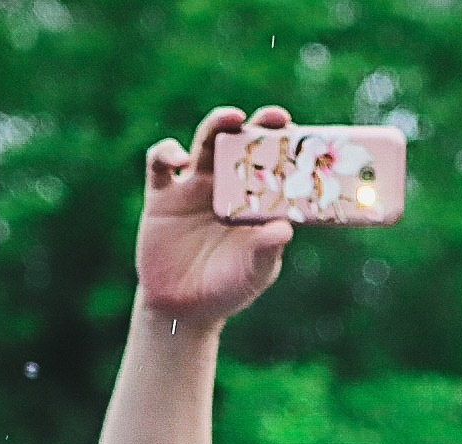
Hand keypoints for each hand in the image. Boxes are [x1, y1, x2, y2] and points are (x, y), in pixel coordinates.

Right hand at [137, 105, 294, 325]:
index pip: (273, 165)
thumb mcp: (254, 273)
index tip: (302, 136)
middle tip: (275, 116)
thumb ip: (267, 250)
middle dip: (259, 125)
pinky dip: (166, 153)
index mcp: (253, 201)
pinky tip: (179, 160)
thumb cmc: (228, 289)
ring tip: (233, 118)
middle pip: (242, 143)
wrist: (183, 310)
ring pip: (206, 143)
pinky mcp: (162, 196)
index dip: (286, 147)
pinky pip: (159, 163)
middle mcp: (226, 186)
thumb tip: (285, 230)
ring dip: (218, 124)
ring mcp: (193, 188)